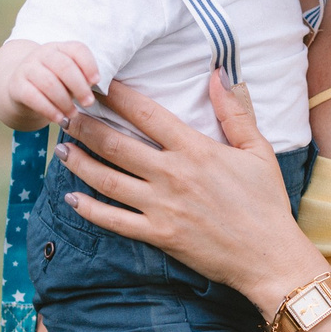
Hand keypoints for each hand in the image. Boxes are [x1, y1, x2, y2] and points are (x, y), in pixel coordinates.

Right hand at [0, 39, 99, 128]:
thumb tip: (93, 91)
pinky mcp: (16, 85)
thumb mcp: (69, 79)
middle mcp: (43, 54)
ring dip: (64, 101)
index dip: (89, 65)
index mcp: (61, 48)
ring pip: (49, 82)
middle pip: (64, 66)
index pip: (77, 49)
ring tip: (73, 113)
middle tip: (89, 102)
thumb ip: (81, 80)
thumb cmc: (55, 84)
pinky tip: (58, 118)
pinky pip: (33, 97)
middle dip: (79, 86)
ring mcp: (27, 68)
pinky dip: (48, 109)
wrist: (20, 88)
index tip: (96, 81)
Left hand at [56, 72, 328, 316]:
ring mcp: (161, 207)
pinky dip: (89, 209)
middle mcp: (172, 175)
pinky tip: (71, 198)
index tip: (99, 83)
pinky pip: (114, 221)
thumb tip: (218, 75)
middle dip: (86, 126)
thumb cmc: (266, 202)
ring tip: (61, 148)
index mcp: (195, 149)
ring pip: (107, 180)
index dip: (118, 96)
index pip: (147, 114)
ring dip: (79, 162)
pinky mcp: (158, 235)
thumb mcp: (258, 150)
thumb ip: (235, 112)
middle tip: (66, 113)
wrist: (269, 256)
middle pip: (116, 144)